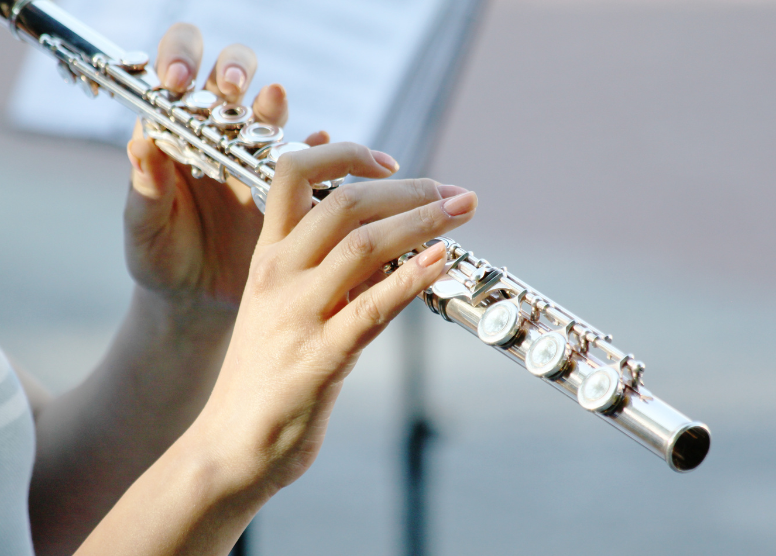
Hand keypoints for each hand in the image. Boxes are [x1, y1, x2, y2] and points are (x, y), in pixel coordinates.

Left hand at [123, 23, 332, 316]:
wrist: (200, 299)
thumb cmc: (160, 260)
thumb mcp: (145, 230)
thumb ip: (146, 190)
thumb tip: (140, 143)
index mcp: (174, 137)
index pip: (175, 77)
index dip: (179, 61)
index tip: (180, 79)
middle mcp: (215, 137)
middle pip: (230, 78)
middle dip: (234, 71)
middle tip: (234, 88)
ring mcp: (254, 158)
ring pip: (269, 114)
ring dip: (274, 106)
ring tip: (276, 109)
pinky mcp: (287, 187)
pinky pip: (309, 160)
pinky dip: (319, 148)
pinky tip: (322, 144)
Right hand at [193, 142, 477, 497]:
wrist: (233, 442)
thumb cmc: (269, 370)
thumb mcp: (287, 303)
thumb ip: (328, 263)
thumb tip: (387, 227)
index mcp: (267, 254)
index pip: (294, 171)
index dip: (347, 155)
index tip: (395, 165)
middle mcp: (278, 274)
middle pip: (345, 203)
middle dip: (410, 190)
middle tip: (455, 194)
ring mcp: (296, 314)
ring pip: (364, 245)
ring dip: (422, 222)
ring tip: (463, 212)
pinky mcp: (319, 357)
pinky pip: (373, 307)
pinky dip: (413, 277)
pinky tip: (442, 259)